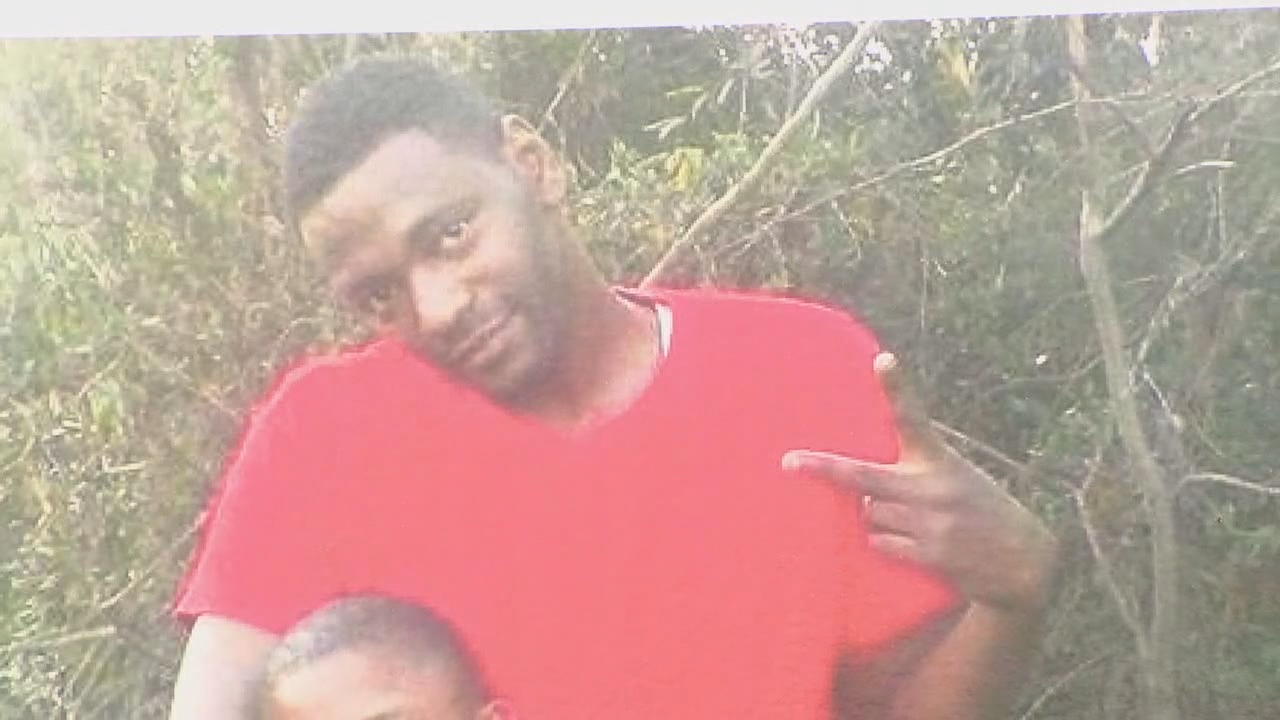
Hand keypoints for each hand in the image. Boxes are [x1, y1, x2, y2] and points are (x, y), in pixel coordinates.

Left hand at [782, 352, 1056, 615]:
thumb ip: (916, 471)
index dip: (897, 388)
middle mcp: (933, 486)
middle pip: (865, 476)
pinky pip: (882, 544)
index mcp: (939, 459)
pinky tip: (914, 545)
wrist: (1024, 561)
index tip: (882, 359)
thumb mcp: (956, 477)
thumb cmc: (978, 511)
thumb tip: (863, 491)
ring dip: (876, 517)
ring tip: (911, 521)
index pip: (913, 418)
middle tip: (790, 462)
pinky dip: (888, 544)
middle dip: (825, 469)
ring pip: (870, 514)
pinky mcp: (932, 552)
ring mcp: (931, 520)